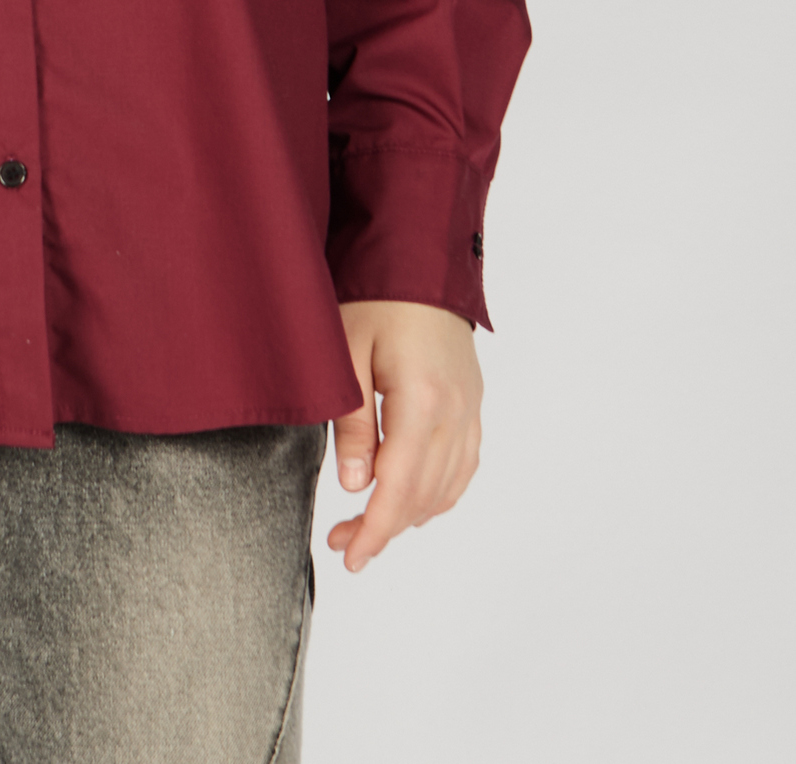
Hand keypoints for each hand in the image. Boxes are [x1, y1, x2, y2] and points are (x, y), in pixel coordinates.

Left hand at [328, 299, 481, 572]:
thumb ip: (353, 423)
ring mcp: (470, 410)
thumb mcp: (347, 352)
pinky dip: (438, 492)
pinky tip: (411, 498)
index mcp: (422, 400)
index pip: (399, 486)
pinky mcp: (473, 404)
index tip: (350, 557)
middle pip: (424, 494)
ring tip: (369, 524)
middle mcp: (455, 412)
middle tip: (344, 542)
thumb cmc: (375, 297)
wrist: (422, 259)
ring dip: (411, 514)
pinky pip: (463, 466)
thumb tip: (357, 487)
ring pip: (447, 487)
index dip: (375, 530)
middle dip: (385, 528)